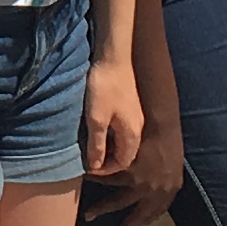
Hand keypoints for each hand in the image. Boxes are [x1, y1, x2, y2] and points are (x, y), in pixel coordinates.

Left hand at [79, 51, 143, 182]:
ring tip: (90, 145)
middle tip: (89, 159)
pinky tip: (97, 127)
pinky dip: (109, 134)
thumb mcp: (95, 118)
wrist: (114, 56)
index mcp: (132, 133)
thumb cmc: (104, 86)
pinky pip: (121, 128)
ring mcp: (135, 115)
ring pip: (123, 140)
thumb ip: (96, 144)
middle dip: (108, 160)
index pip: (123, 162)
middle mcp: (137, 127)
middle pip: (125, 153)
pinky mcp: (129, 105)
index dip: (106, 169)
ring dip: (108, 146)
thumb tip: (95, 165)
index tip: (89, 167)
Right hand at [97, 109, 185, 225]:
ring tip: (89, 215)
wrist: (161, 123)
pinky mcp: (125, 173)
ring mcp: (140, 183)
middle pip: (138, 214)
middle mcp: (155, 190)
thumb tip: (158, 184)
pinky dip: (96, 182)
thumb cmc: (170, 137)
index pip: (158, 211)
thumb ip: (167, 176)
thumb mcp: (174, 161)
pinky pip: (108, 180)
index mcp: (170, 188)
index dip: (148, 219)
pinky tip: (87, 186)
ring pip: (117, 201)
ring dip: (101, 209)